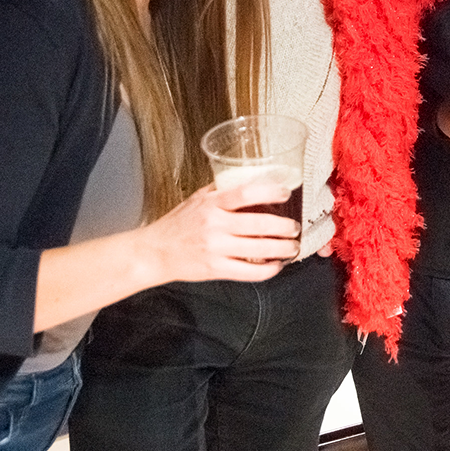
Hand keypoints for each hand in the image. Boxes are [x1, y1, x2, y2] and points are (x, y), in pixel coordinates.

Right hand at [136, 178, 300, 284]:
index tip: (286, 193)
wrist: (155, 252)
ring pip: (259, 249)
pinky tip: (275, 266)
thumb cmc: (177, 224)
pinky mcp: (215, 269)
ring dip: (282, 249)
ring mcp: (215, 248)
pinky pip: (249, 272)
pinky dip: (267, 270)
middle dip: (284, 227)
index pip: (245, 193)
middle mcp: (214, 225)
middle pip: (259, 224)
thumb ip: (221, 191)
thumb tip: (249, 179)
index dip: (270, 191)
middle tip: (294, 227)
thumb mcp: (197, 199)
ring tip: (292, 247)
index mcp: (211, 203)